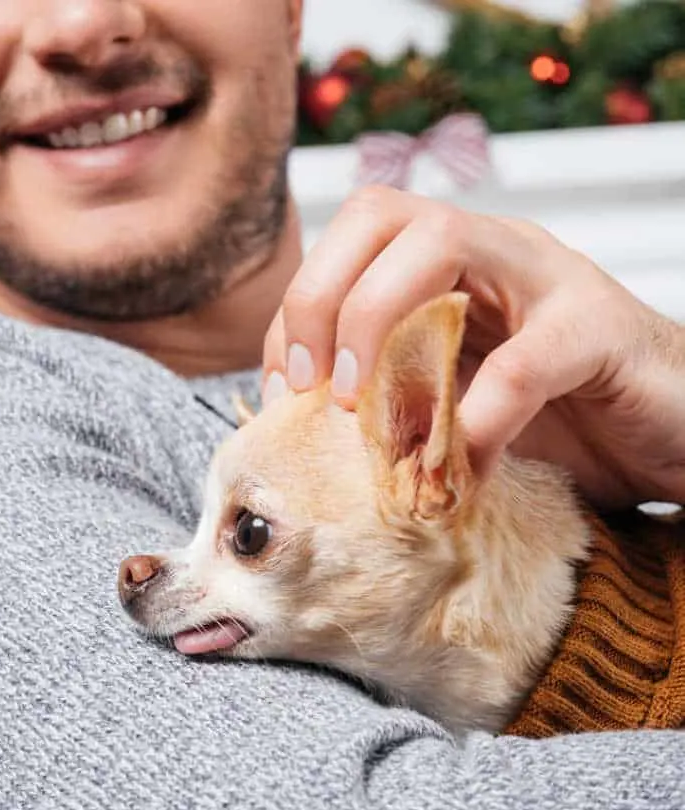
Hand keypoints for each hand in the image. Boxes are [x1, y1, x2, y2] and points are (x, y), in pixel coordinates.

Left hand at [262, 185, 684, 508]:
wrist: (669, 430)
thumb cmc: (558, 417)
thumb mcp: (459, 400)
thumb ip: (398, 394)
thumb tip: (307, 422)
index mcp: (450, 265)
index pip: (349, 241)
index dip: (297, 311)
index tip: (284, 389)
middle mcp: (492, 251)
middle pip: (380, 214)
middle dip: (321, 299)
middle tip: (315, 391)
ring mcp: (548, 277)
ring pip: (442, 240)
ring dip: (379, 326)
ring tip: (365, 417)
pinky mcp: (600, 328)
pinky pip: (525, 358)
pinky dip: (478, 419)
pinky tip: (465, 474)